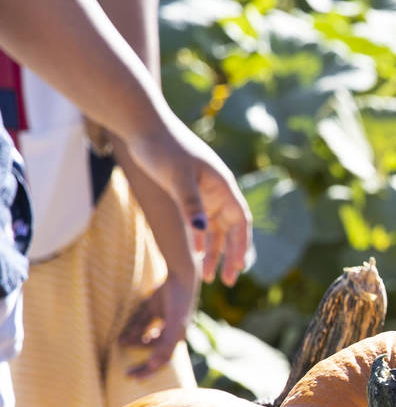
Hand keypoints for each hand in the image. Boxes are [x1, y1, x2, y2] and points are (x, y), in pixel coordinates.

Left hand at [119, 271, 195, 377]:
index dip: (149, 370)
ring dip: (134, 340)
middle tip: (126, 371)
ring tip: (120, 342)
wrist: (181, 274)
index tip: (133, 378)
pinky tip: (122, 332)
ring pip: (145, 334)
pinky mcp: (154, 305)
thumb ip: (165, 346)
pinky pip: (141, 320)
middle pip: (153, 350)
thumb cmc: (179, 301)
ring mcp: (162, 317)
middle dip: (140, 360)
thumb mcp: (174, 325)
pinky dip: (132, 327)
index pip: (162, 359)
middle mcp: (170, 329)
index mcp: (177, 337)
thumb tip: (155, 365)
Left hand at [124, 114, 252, 286]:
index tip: (238, 269)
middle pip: (232, 230)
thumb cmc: (162, 148)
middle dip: (230, 256)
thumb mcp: (177, 178)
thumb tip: (203, 232)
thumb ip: (191, 205)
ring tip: (209, 276)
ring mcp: (205, 192)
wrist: (142, 126)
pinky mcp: (190, 192)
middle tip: (227, 281)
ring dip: (215, 252)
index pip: (241, 222)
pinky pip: (201, 221)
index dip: (242, 246)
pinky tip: (196, 253)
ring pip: (216, 228)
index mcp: (224, 186)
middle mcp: (219, 191)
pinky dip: (201, 239)